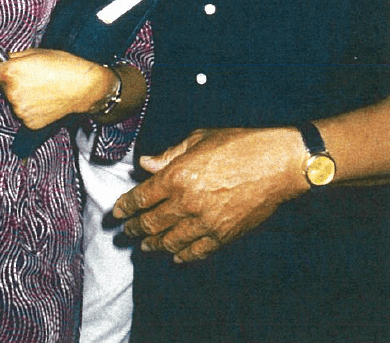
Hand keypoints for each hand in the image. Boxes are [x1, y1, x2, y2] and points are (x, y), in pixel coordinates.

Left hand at [0, 49, 110, 128]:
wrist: (84, 86)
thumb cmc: (63, 65)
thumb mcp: (36, 52)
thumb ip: (10, 57)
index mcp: (11, 72)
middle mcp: (12, 93)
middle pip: (3, 88)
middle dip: (12, 82)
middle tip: (33, 76)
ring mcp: (20, 110)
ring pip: (14, 101)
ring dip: (23, 95)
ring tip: (43, 88)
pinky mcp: (29, 122)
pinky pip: (24, 113)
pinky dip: (32, 108)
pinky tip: (46, 100)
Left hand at [113, 126, 306, 262]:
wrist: (276, 164)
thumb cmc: (239, 145)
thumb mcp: (199, 139)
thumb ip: (169, 154)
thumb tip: (146, 163)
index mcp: (177, 176)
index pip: (141, 197)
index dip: (125, 207)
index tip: (117, 212)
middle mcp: (186, 203)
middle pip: (151, 223)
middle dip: (135, 229)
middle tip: (125, 232)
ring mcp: (205, 223)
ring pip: (170, 241)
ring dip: (154, 244)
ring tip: (145, 246)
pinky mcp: (223, 235)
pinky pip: (196, 251)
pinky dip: (183, 255)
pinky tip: (176, 255)